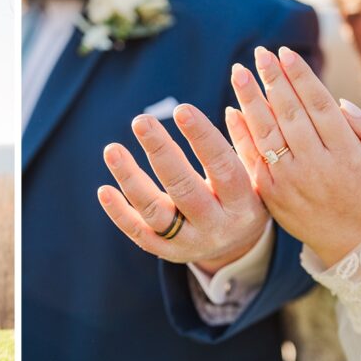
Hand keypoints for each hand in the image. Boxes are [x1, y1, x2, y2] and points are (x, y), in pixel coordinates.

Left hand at [98, 104, 268, 272]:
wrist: (236, 248)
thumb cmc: (245, 198)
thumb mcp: (256, 175)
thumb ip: (247, 143)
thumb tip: (232, 110)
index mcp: (243, 204)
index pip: (223, 168)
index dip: (203, 138)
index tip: (181, 110)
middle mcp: (216, 226)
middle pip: (184, 189)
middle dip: (160, 152)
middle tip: (141, 120)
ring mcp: (189, 242)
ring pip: (156, 212)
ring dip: (131, 179)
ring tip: (112, 150)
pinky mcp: (166, 251)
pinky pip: (138, 233)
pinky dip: (119, 213)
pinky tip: (104, 189)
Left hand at [226, 46, 360, 266]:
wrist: (357, 247)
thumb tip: (340, 103)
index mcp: (347, 156)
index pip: (318, 107)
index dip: (300, 78)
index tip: (285, 54)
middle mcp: (315, 167)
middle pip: (288, 115)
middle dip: (272, 81)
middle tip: (259, 54)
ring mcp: (290, 182)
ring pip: (267, 134)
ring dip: (251, 101)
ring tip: (239, 73)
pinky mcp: (272, 194)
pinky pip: (253, 158)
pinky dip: (241, 134)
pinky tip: (232, 110)